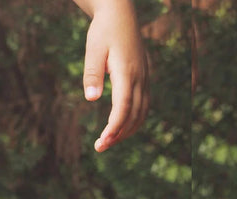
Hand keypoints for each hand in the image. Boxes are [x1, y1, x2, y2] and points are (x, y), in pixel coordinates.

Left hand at [82, 2, 148, 151]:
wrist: (120, 13)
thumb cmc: (103, 30)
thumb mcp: (94, 49)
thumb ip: (92, 74)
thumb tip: (92, 99)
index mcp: (127, 71)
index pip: (123, 107)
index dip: (114, 127)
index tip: (102, 142)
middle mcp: (140, 76)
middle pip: (134, 114)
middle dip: (118, 134)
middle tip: (99, 148)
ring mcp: (144, 77)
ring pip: (141, 112)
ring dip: (126, 131)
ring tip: (107, 142)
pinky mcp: (144, 78)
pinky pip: (143, 105)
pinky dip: (133, 121)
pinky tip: (120, 129)